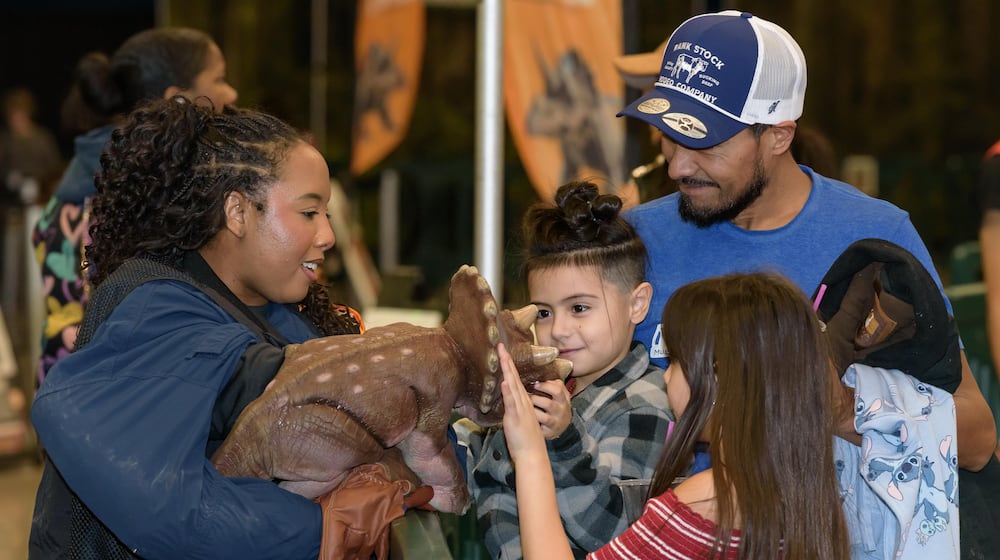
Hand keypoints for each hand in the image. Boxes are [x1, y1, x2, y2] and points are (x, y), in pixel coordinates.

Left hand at [499, 343, 546, 462]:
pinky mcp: (515, 417)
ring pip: (513, 385)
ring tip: (503, 356)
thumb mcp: (518, 420)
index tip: (502, 351)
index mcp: (522, 401)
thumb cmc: (525, 439)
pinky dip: (508, 391)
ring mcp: (520, 408)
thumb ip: (514, 409)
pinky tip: (505, 381)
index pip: (514, 379)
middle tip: (500, 345)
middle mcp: (523, 402)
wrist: (533, 454)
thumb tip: (509, 401)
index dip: (508, 365)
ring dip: (508, 370)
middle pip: (514, 377)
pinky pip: (512, 403)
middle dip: (507, 361)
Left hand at [529, 380, 572, 439]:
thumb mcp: (559, 395)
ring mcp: (555, 422)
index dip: (545, 386)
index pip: (558, 390)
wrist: (561, 425)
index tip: (535, 384)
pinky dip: (533, 421)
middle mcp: (561, 411)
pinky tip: (527, 417)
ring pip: (542, 416)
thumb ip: (553, 385)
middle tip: (526, 397)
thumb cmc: (556, 406)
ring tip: (525, 407)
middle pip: (548, 404)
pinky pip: (539, 427)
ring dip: (532, 411)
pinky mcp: (549, 432)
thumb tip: (542, 374)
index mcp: (564, 399)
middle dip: (535, 399)